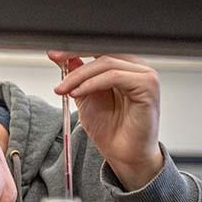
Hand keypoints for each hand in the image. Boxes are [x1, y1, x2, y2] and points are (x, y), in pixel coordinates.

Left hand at [48, 51, 163, 190]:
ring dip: (79, 75)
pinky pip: (115, 76)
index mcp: (123, 67)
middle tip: (56, 61)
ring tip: (64, 89)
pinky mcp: (148, 86)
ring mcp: (145, 75)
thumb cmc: (110, 129)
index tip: (54, 53)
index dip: (76, 47)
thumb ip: (77, 75)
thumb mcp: (85, 97)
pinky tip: (78, 92)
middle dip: (75, 54)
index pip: (99, 47)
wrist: (124, 155)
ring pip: (106, 62)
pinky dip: (93, 83)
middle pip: (103, 50)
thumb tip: (62, 57)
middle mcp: (136, 67)